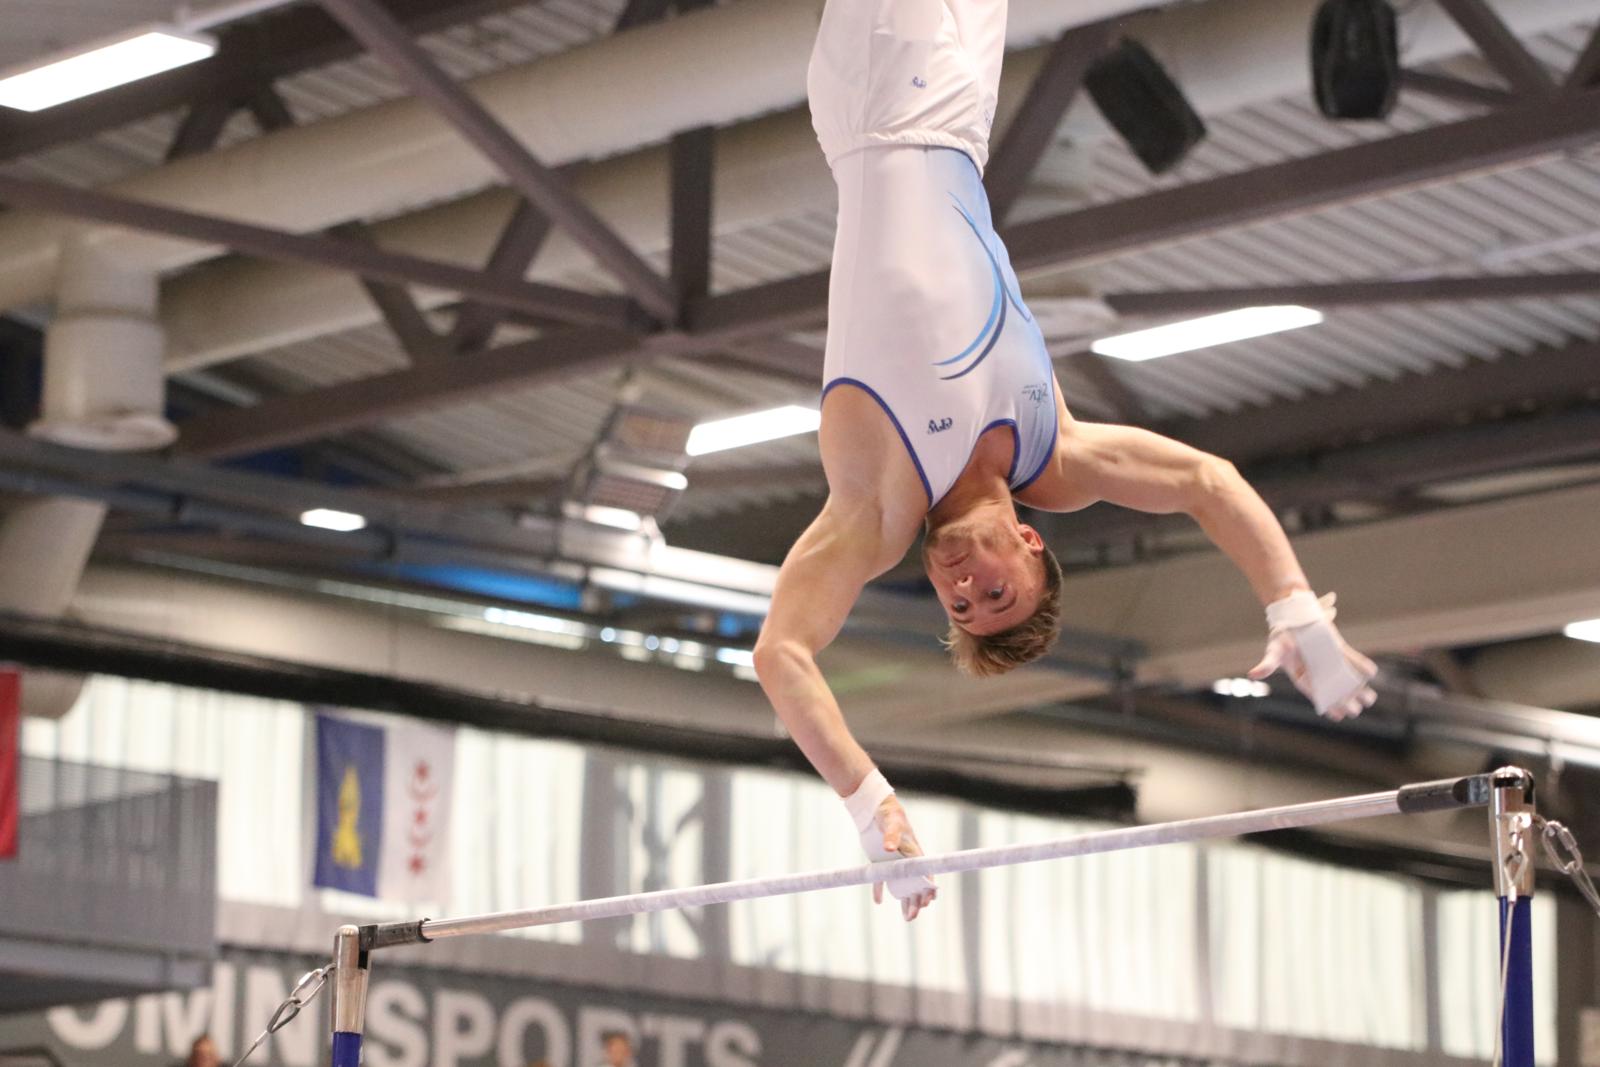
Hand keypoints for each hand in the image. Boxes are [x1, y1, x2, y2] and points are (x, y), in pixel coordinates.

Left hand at [862, 795, 936, 920]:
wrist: (875, 808)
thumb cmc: (889, 814)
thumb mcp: (891, 824)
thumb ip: (891, 836)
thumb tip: (888, 847)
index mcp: (914, 854)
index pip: (925, 875)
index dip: (928, 889)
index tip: (928, 901)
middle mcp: (906, 861)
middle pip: (915, 886)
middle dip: (917, 902)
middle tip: (912, 916)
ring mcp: (893, 863)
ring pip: (901, 887)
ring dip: (904, 901)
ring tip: (907, 918)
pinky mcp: (880, 862)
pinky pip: (881, 880)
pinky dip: (879, 890)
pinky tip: (878, 901)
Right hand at [1249, 608, 1377, 720]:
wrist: (1293, 618)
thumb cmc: (1281, 638)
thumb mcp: (1273, 651)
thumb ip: (1266, 664)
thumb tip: (1252, 674)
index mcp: (1304, 678)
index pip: (1319, 696)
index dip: (1329, 707)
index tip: (1340, 715)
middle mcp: (1320, 673)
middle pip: (1336, 691)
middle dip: (1346, 701)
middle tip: (1356, 709)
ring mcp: (1332, 663)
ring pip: (1347, 679)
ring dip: (1359, 688)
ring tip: (1370, 697)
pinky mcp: (1340, 652)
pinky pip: (1353, 660)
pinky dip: (1362, 665)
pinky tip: (1370, 672)